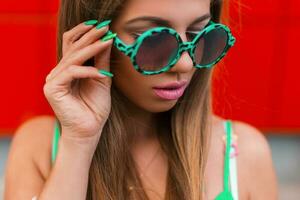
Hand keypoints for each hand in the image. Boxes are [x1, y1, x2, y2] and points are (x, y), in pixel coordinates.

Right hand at [43, 20, 114, 141]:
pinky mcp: (52, 89)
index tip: (103, 26)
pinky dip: (88, 71)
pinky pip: (71, 73)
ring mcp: (53, 80)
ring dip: (91, 49)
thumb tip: (107, 40)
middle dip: (90, 36)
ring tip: (107, 42)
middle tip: (105, 28)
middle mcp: (58, 72)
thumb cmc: (95, 107)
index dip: (86, 33)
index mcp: (68, 69)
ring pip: (72, 58)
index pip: (73, 44)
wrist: (90, 130)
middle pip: (72, 47)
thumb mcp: (102, 79)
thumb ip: (101, 61)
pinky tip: (102, 74)